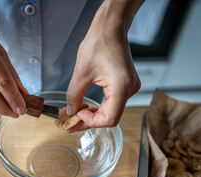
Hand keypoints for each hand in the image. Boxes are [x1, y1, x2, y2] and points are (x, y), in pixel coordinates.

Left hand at [66, 0, 142, 131]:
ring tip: (76, 116)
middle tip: (70, 124)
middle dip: (89, 121)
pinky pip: (113, 102)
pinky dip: (99, 106)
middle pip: (110, 117)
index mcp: (122, 87)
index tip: (76, 115)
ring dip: (93, 115)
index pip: (110, 118)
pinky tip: (87, 107)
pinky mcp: (126, 84)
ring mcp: (130, 87)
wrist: (110, 28)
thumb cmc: (99, 43)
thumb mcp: (81, 72)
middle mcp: (130, 89)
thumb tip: (70, 111)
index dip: (91, 121)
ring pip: (111, 110)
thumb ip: (74, 95)